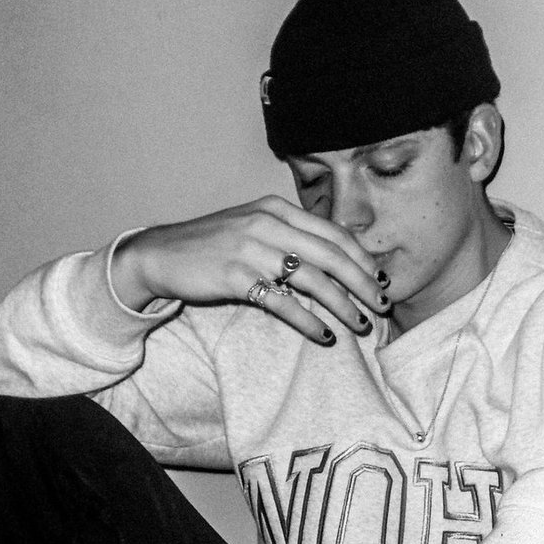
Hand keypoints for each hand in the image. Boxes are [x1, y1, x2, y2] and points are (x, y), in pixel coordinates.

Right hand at [109, 196, 387, 345]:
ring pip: (312, 279)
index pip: (332, 232)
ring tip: (359, 324)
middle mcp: (267, 224)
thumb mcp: (252, 227)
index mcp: (276, 208)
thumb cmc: (212, 246)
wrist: (161, 254)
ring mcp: (250, 249)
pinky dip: (307, 320)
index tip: (380, 279)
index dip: (361, 258)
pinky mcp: (234, 276)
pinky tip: (323, 334)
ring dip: (342, 304)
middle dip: (362, 282)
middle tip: (382, 305)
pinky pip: (282, 302)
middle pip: (330, 255)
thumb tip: (334, 258)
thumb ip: (289, 236)